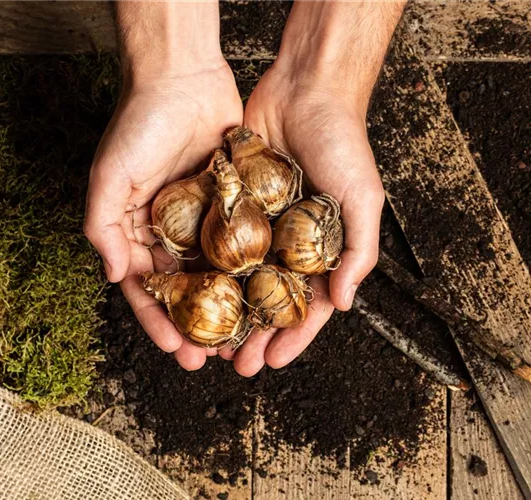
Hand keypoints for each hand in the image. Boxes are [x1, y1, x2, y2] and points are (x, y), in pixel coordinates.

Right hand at [84, 61, 243, 369]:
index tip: (177, 351)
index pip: (145, 289)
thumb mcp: (108, 177)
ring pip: (214, 272)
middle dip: (196, 326)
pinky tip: (262, 293)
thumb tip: (116, 276)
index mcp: (135, 230)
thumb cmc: (139, 123)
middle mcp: (167, 229)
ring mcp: (200, 217)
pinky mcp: (229, 200)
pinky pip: (239, 241)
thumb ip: (103, 228)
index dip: (158, 323)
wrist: (181, 74)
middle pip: (182, 290)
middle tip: (214, 358)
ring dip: (225, 306)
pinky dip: (247, 269)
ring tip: (242, 337)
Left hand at [222, 67, 384, 375]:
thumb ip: (358, 251)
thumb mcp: (363, 198)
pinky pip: (213, 242)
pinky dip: (202, 268)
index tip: (272, 362)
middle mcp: (285, 244)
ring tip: (205, 340)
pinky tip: (188, 291)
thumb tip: (342, 305)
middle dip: (250, 335)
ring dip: (222, 312)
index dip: (291, 337)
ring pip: (234, 280)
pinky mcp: (229, 205)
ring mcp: (255, 226)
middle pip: (264, 302)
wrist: (305, 89)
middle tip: (232, 365)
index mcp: (319, 250)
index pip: (306, 305)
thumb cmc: (343, 143)